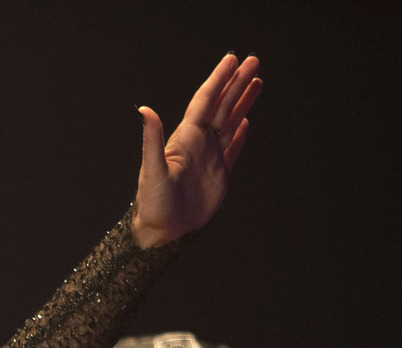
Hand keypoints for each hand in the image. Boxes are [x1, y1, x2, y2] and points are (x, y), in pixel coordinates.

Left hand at [132, 53, 261, 248]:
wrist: (162, 234)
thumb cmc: (153, 204)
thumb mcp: (151, 170)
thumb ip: (151, 140)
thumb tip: (144, 110)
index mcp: (185, 139)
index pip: (205, 101)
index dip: (219, 79)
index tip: (232, 60)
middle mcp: (199, 144)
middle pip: (222, 106)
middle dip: (237, 83)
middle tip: (253, 61)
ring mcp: (210, 158)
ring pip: (230, 122)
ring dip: (243, 102)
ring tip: (257, 82)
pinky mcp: (219, 175)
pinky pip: (233, 148)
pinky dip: (240, 134)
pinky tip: (245, 121)